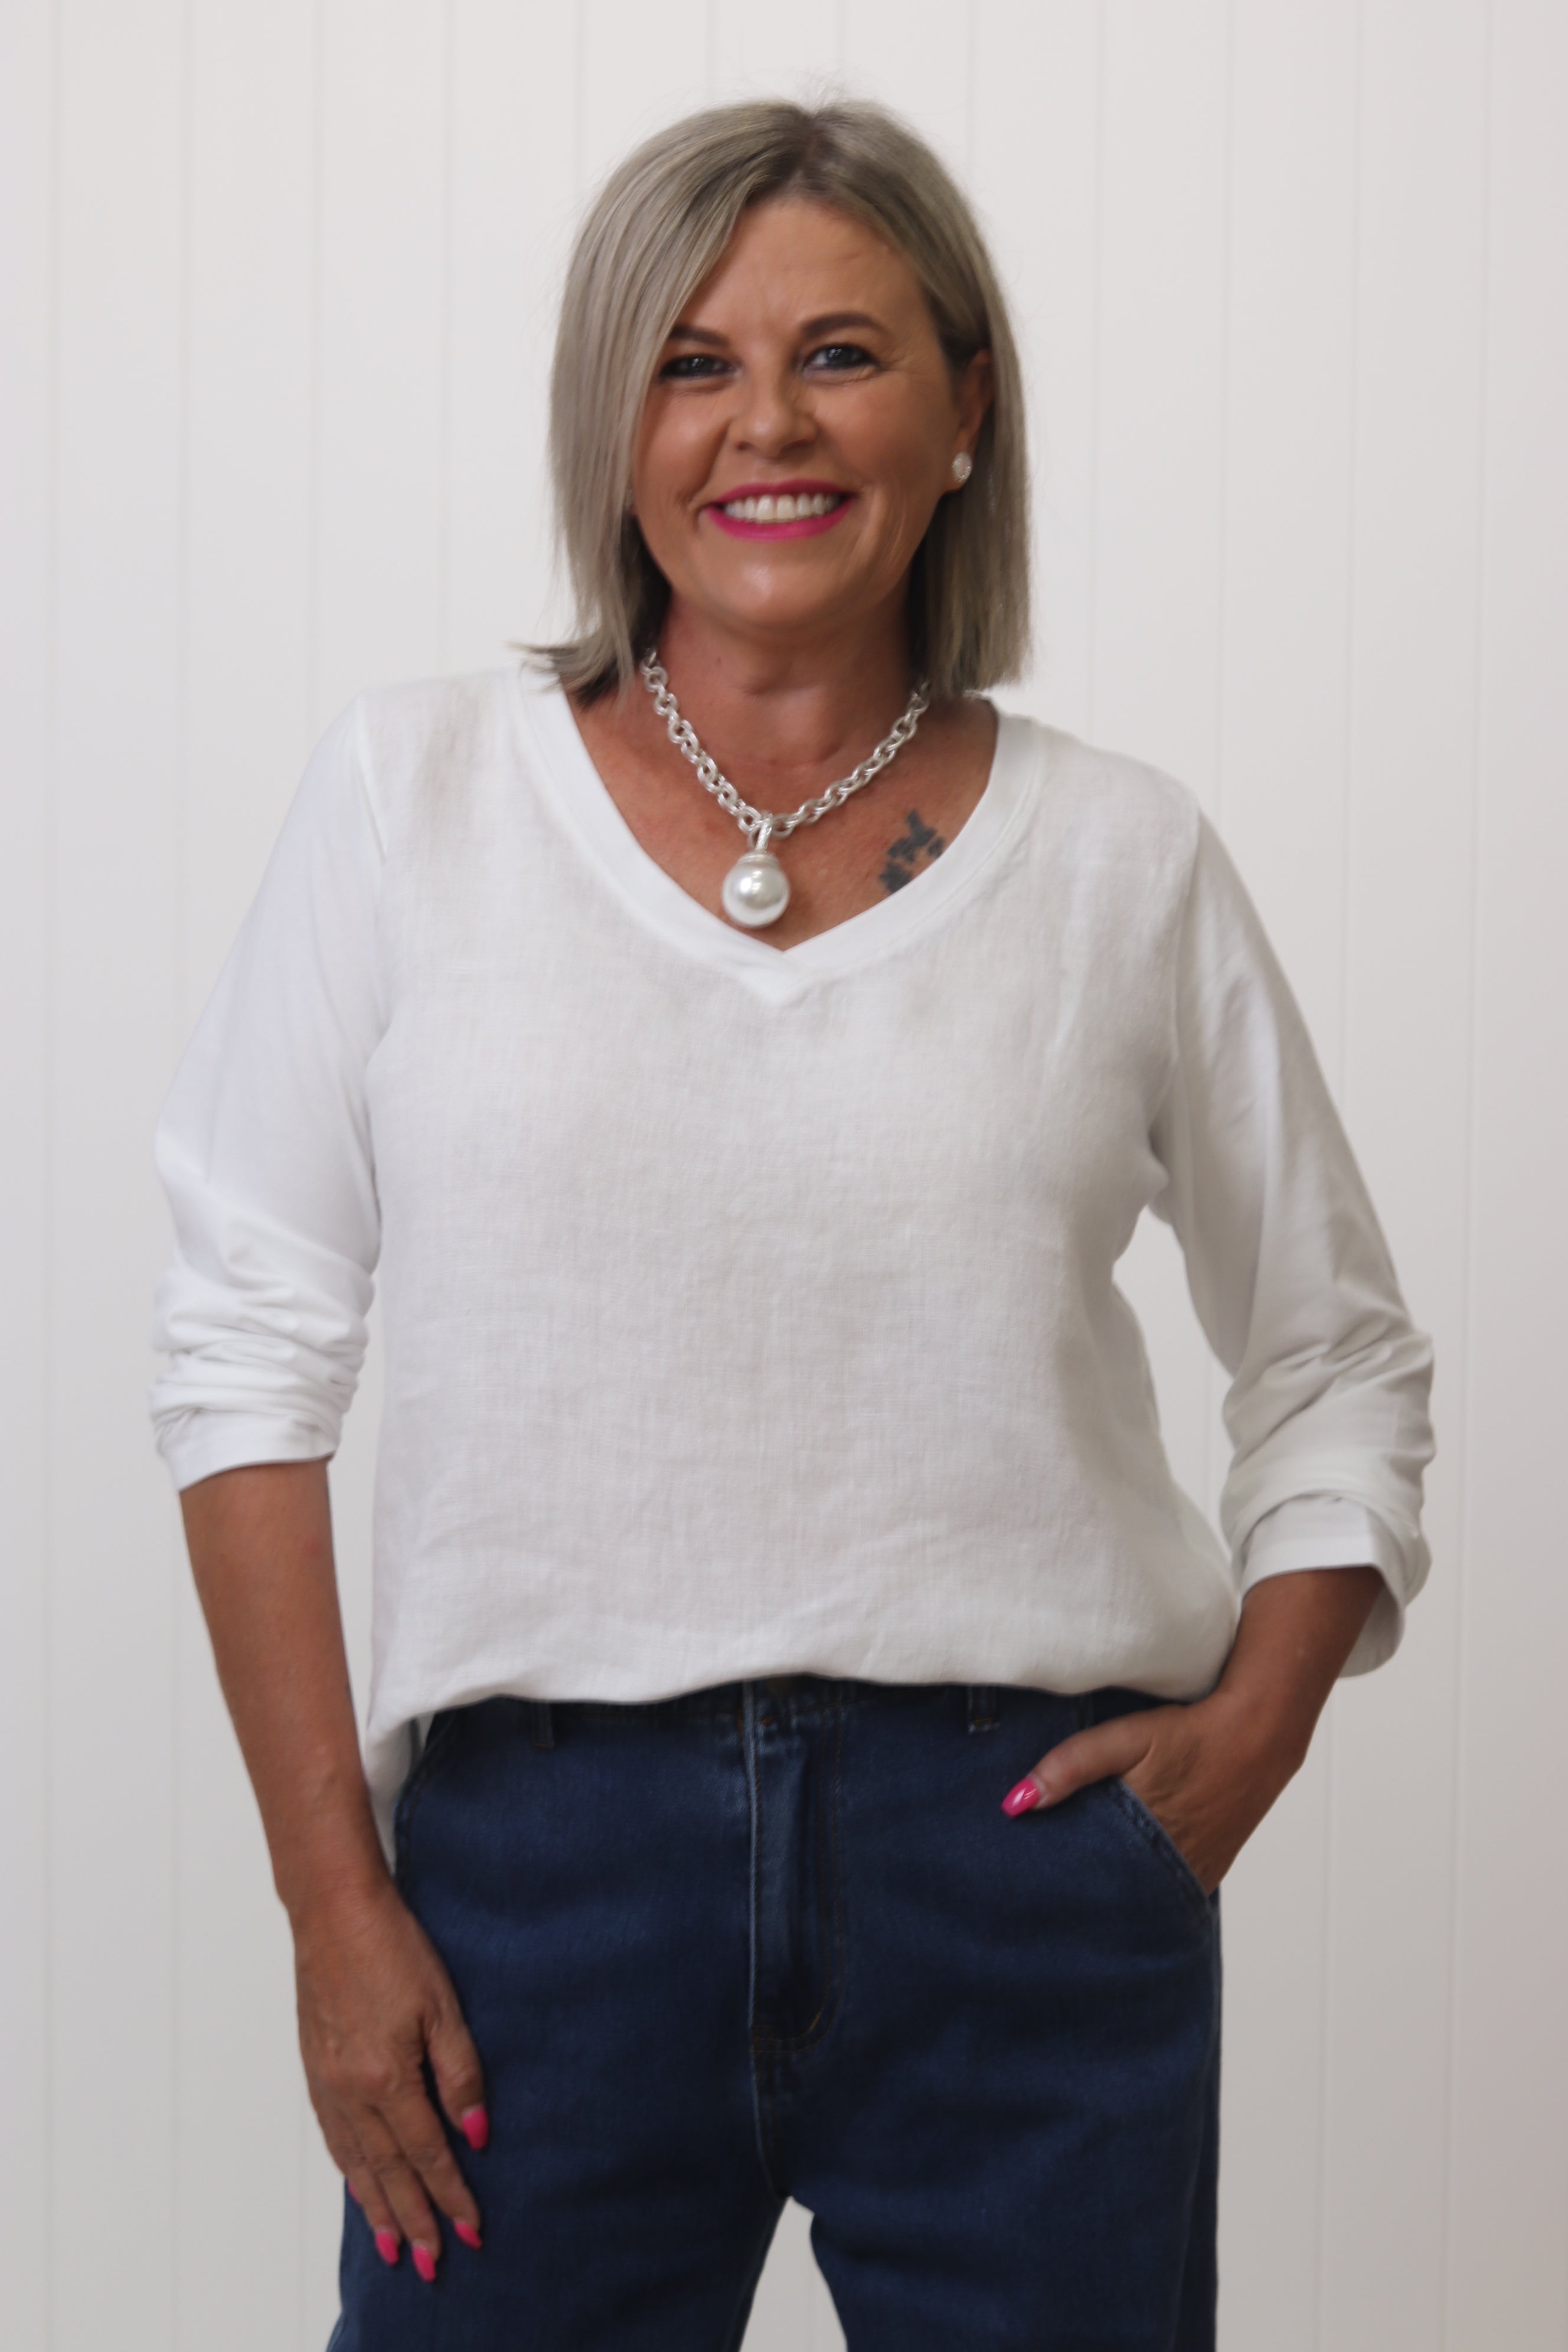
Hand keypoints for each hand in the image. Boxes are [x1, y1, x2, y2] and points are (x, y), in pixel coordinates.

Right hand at [294, 1877, 488, 2282]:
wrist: (332, 1910)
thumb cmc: (394, 1946)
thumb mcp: (443, 2005)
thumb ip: (461, 2074)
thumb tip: (476, 2135)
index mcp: (387, 2078)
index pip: (427, 2154)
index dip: (450, 2195)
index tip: (471, 2230)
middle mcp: (352, 2091)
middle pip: (388, 2171)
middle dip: (412, 2219)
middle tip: (429, 2263)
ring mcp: (327, 2081)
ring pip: (355, 2162)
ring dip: (376, 2206)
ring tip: (391, 2244)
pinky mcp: (314, 2066)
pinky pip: (332, 2136)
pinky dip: (348, 2169)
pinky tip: (358, 2183)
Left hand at [1000, 1690, 1298, 1893]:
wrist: (1259, 1738)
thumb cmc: (1191, 1735)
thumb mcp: (1127, 1738)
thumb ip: (1072, 1765)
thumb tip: (1016, 1802)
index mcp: (1143, 1839)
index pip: (1084, 1877)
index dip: (1055, 1876)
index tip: (1026, 1876)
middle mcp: (1170, 1869)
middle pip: (1109, 1892)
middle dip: (1079, 1886)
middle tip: (1044, 1882)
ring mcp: (1193, 1877)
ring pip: (1138, 1893)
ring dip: (1113, 1884)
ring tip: (1082, 1874)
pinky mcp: (1207, 1875)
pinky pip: (1164, 1888)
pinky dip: (1143, 1881)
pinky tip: (1126, 1866)